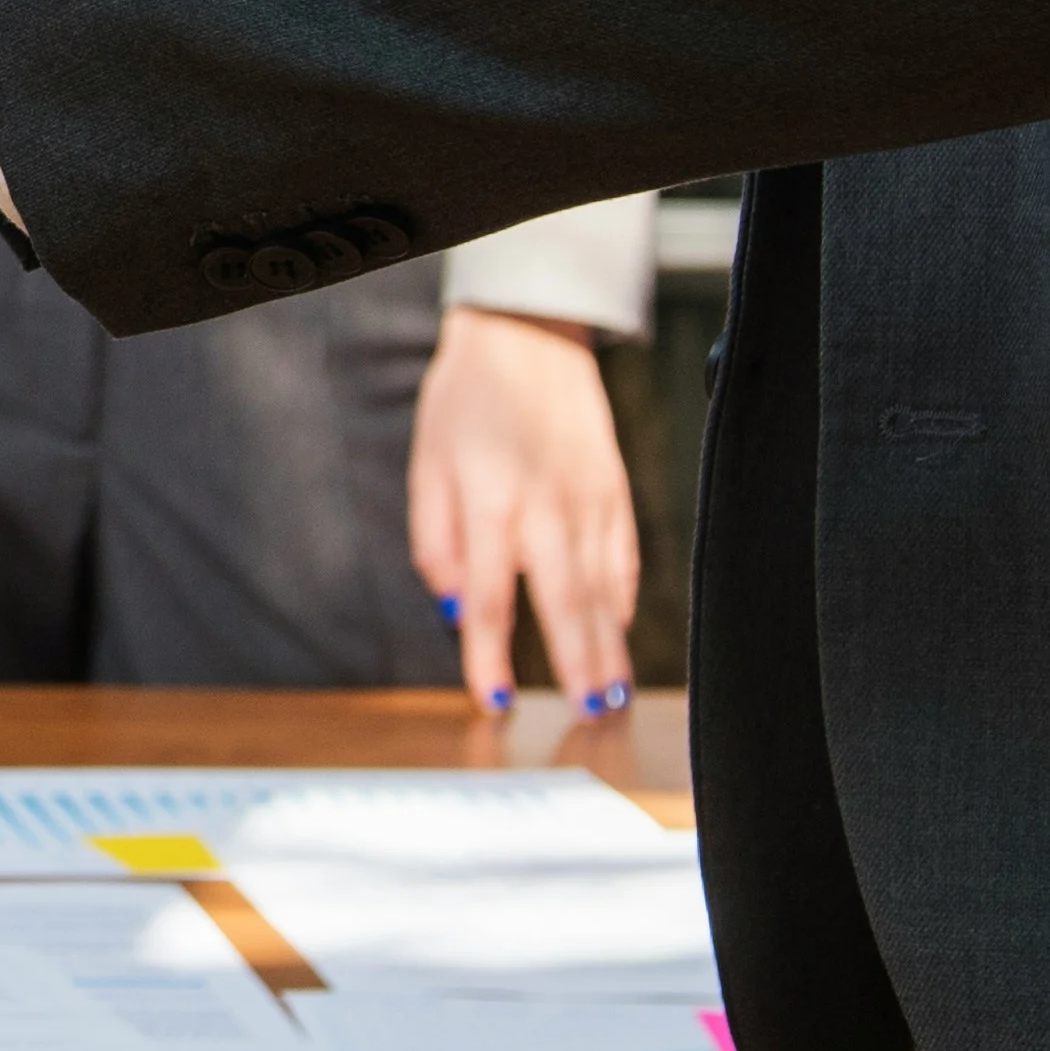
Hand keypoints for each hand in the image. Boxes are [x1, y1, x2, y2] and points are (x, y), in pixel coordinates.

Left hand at [407, 308, 640, 715]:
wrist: (529, 334)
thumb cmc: (467, 399)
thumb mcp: (427, 464)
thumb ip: (434, 539)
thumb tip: (451, 605)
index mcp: (491, 501)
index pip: (488, 597)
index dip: (489, 655)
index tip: (494, 699)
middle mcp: (547, 505)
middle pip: (564, 601)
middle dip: (576, 664)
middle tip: (587, 716)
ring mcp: (589, 498)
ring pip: (602, 587)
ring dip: (608, 645)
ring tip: (611, 695)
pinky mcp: (615, 488)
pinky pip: (622, 556)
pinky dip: (621, 598)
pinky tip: (617, 631)